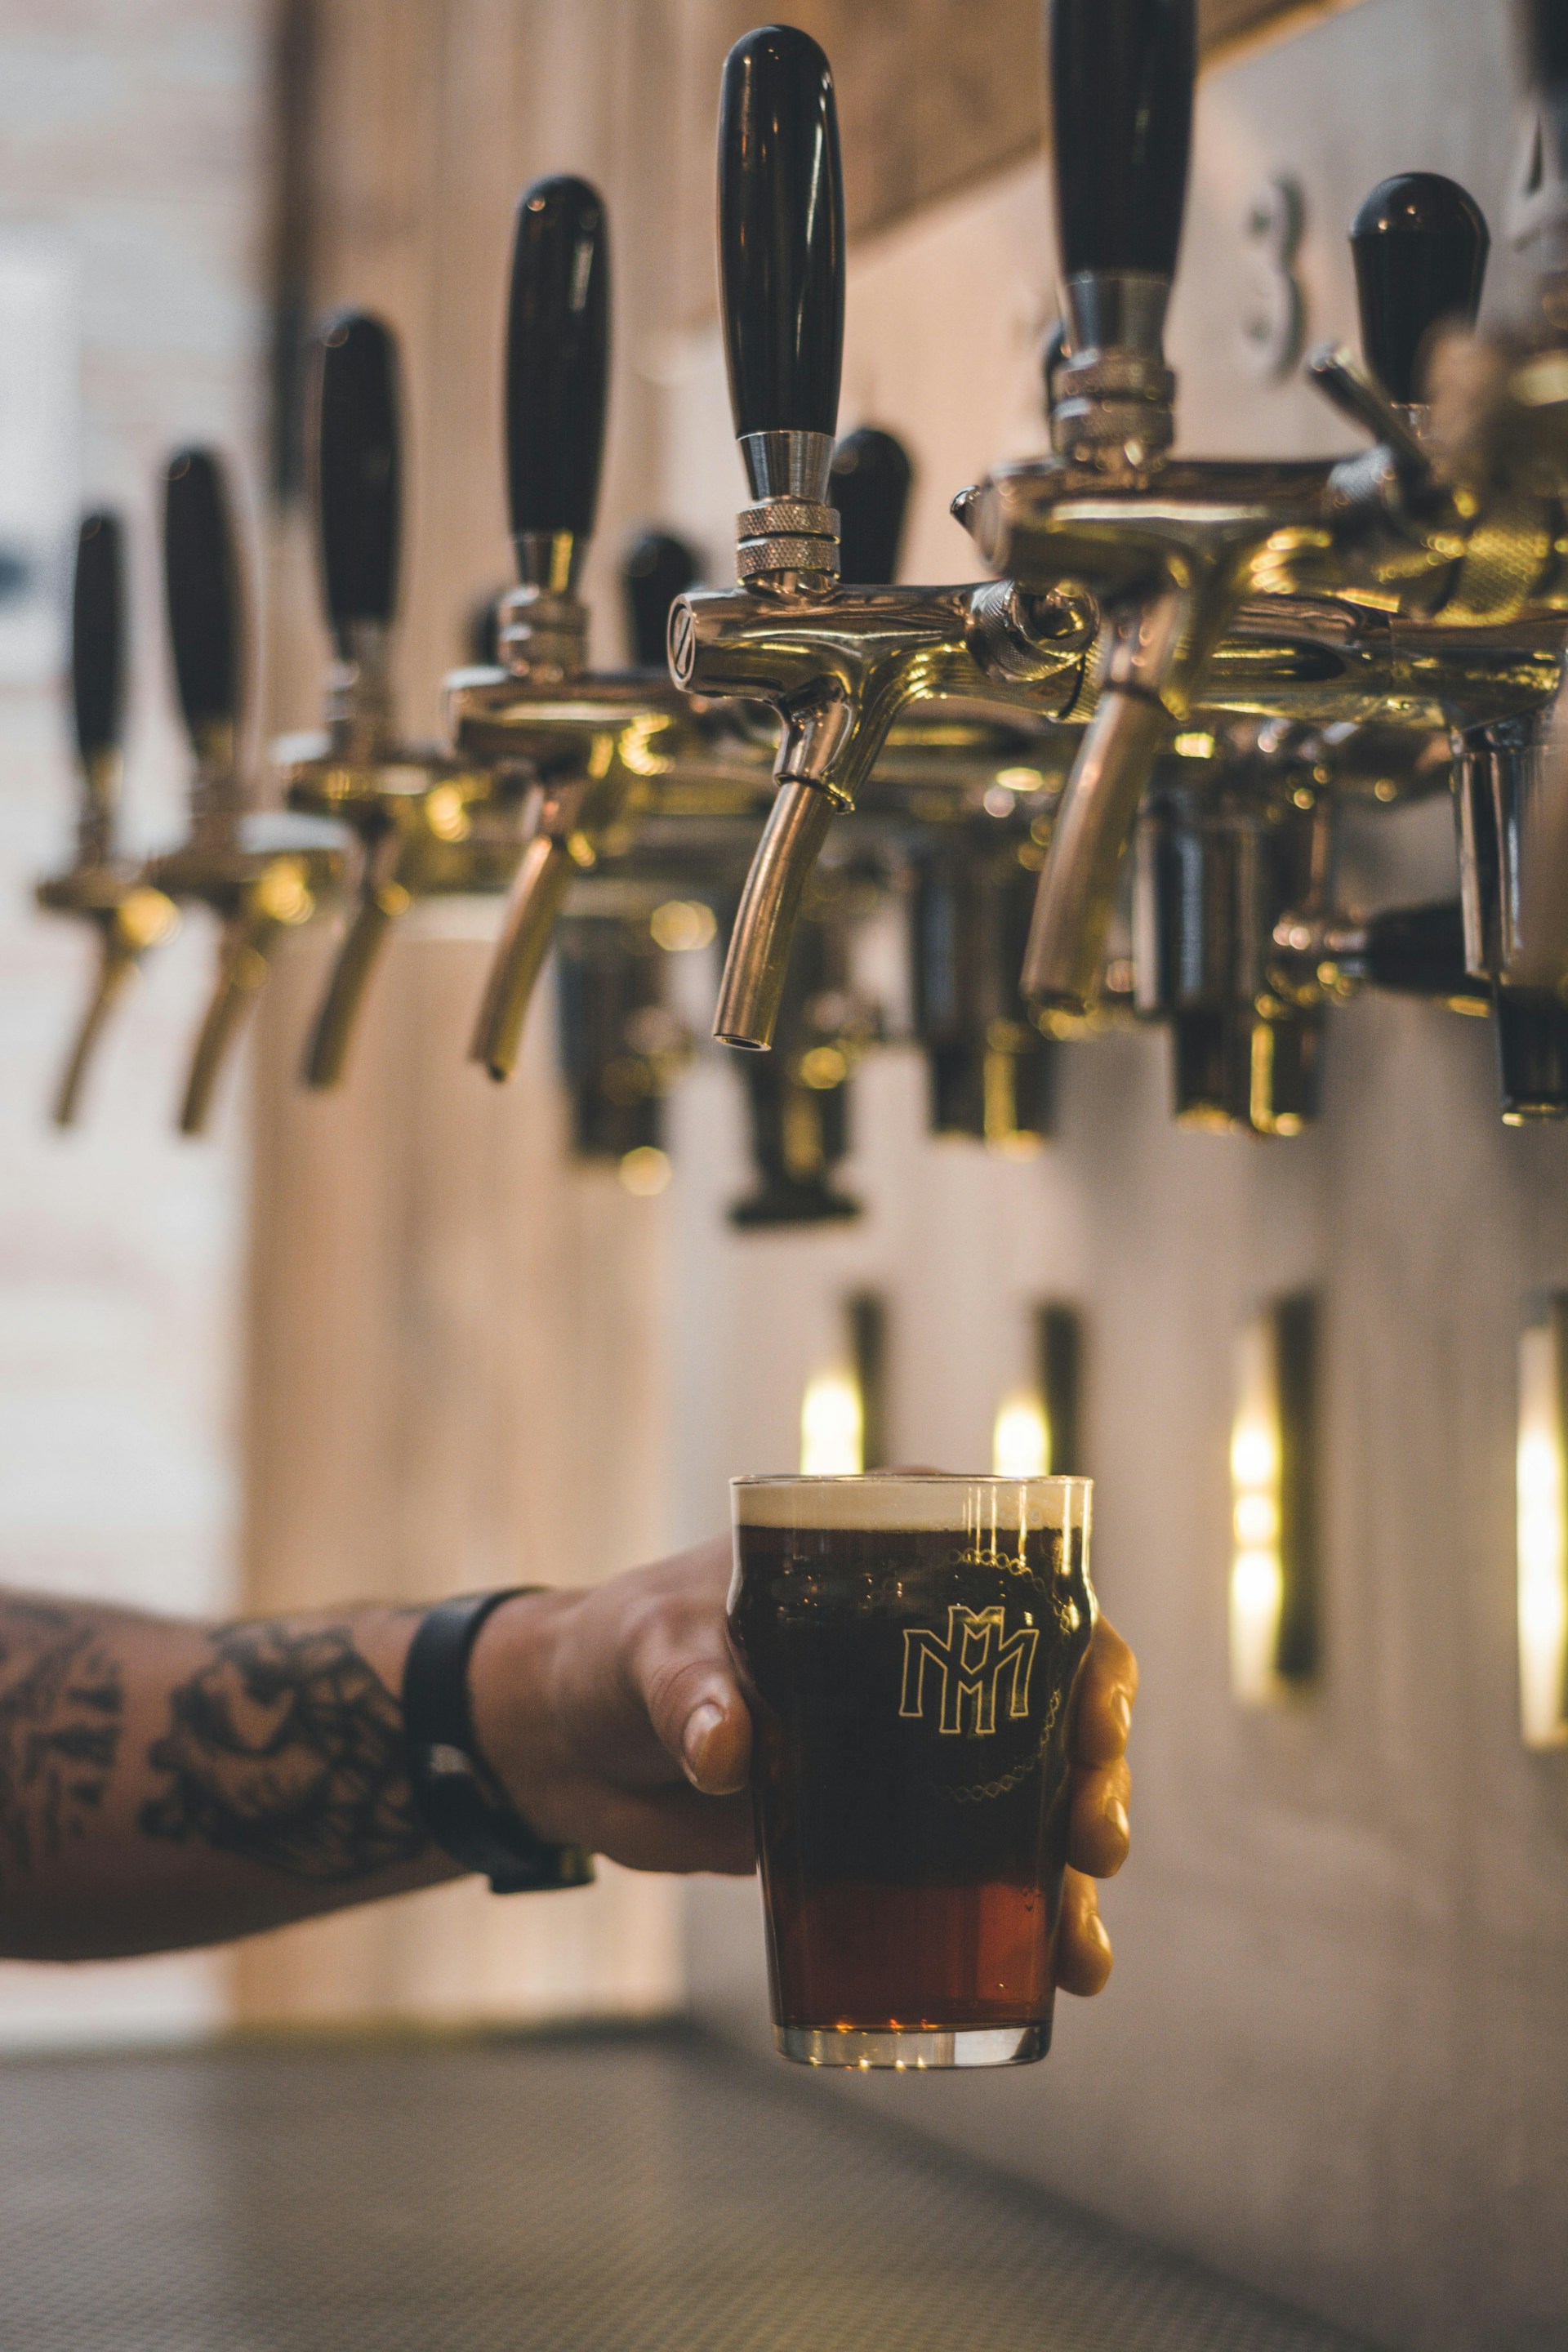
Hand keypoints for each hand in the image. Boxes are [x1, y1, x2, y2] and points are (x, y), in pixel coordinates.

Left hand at [468, 1543, 1137, 1998]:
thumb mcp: (648, 1651)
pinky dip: (1026, 1921)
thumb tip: (726, 1752)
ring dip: (1073, 1865)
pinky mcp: (887, 1822)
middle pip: (1057, 1701)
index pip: (1026, 1591)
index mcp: (891, 1562)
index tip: (1096, 1718)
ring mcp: (914, 1739)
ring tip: (1083, 1946)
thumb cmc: (612, 1654)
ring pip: (1035, 1793)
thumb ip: (688, 1690)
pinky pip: (978, 1866)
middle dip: (1094, 1773)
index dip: (1085, 1652)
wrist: (561, 1745)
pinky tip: (1060, 1975)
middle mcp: (926, 1645)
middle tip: (1090, 1838)